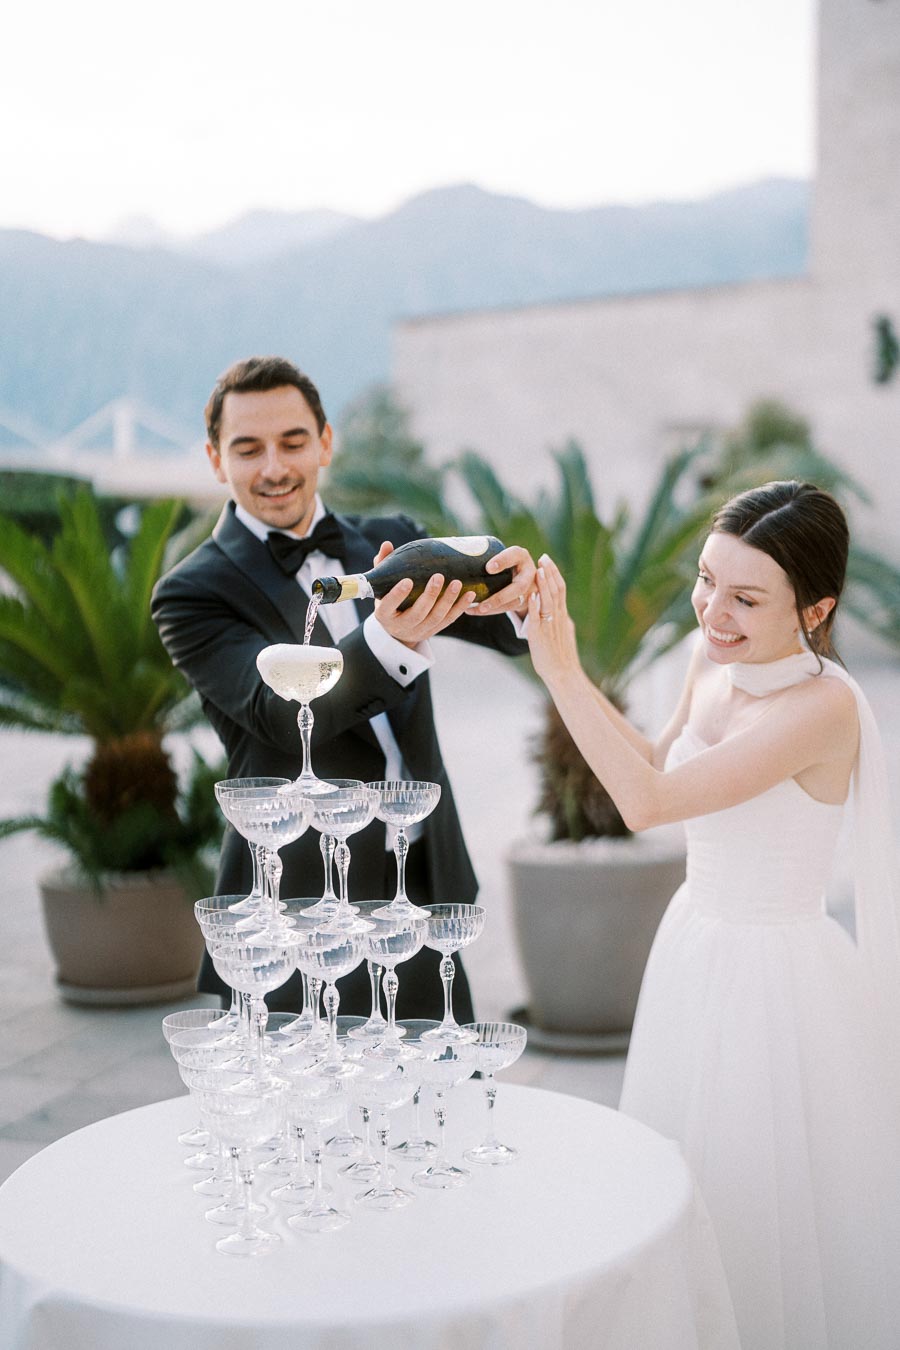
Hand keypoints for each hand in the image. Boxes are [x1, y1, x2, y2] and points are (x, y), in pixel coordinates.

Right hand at [371, 541, 478, 646]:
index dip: (398, 595)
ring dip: (448, 600)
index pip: (389, 605)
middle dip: (429, 596)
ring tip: (457, 583)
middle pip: (417, 613)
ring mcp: (419, 630)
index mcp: (384, 614)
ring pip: (436, 618)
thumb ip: (383, 566)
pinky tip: (470, 595)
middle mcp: (401, 626)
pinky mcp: (434, 630)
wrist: (397, 629)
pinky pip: (448, 620)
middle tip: (438, 576)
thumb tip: (387, 544)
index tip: (408, 581)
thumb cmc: (389, 600)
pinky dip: (460, 607)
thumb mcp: (382, 586)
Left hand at [467, 544, 536, 617]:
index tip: (488, 568)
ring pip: (514, 602)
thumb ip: (482, 552)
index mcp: (520, 556)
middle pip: (519, 587)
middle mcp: (529, 572)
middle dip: (500, 597)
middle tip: (481, 603)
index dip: (503, 561)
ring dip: (494, 608)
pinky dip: (492, 611)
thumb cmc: (502, 560)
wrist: (521, 574)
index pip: (514, 555)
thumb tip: (451, 541)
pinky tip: (474, 611)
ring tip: (476, 610)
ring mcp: (529, 589)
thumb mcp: (499, 552)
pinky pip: (509, 609)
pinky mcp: (524, 601)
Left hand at [526, 555, 580, 684]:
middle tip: (543, 558)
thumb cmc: (562, 656)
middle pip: (556, 591)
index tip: (547, 561)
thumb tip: (565, 616)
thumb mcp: (565, 634)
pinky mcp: (540, 637)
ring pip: (548, 602)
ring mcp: (550, 626)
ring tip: (538, 571)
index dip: (554, 574)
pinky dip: (534, 608)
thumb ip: (563, 622)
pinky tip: (531, 597)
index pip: (560, 590)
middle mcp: (558, 618)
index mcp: (562, 616)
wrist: (563, 673)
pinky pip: (537, 620)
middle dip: (549, 573)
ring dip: (543, 586)